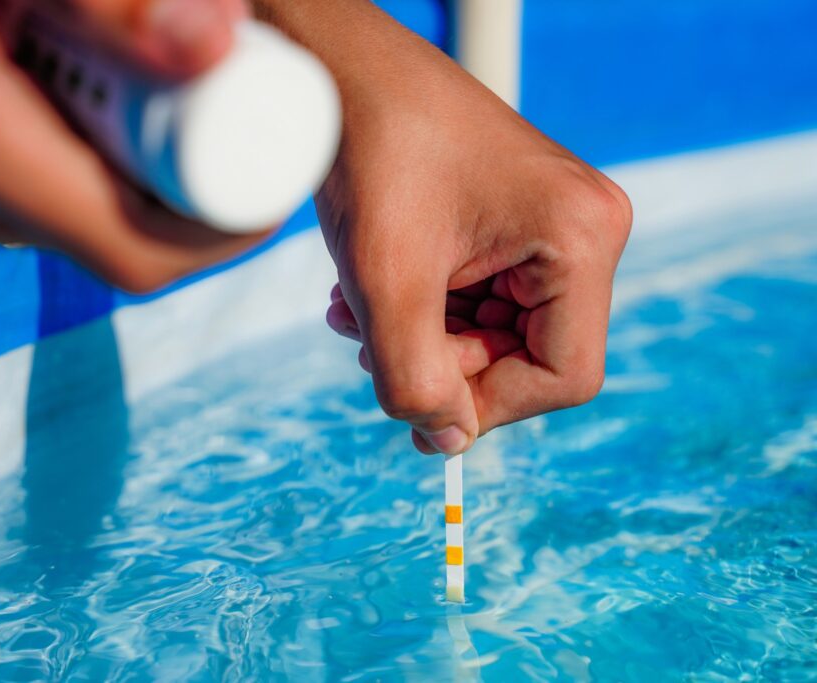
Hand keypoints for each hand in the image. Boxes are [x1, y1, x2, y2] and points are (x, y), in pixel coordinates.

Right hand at [0, 0, 258, 291]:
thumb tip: (217, 44)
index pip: (138, 249)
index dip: (226, 226)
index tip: (283, 166)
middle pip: (126, 236)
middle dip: (201, 184)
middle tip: (248, 103)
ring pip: (95, 215)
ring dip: (156, 164)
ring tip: (187, 85)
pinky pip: (57, 190)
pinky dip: (107, 151)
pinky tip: (118, 87)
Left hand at [283, 3, 631, 453]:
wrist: (345, 67)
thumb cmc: (371, 151)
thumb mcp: (385, 281)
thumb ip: (414, 378)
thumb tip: (446, 443)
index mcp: (581, 239)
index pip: (565, 375)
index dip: (489, 405)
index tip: (416, 405)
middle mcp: (583, 230)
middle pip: (527, 355)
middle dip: (441, 363)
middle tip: (368, 348)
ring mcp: (549, 223)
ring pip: (494, 330)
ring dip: (421, 337)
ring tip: (353, 311)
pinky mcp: (512, 220)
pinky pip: (478, 294)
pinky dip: (422, 305)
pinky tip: (364, 290)